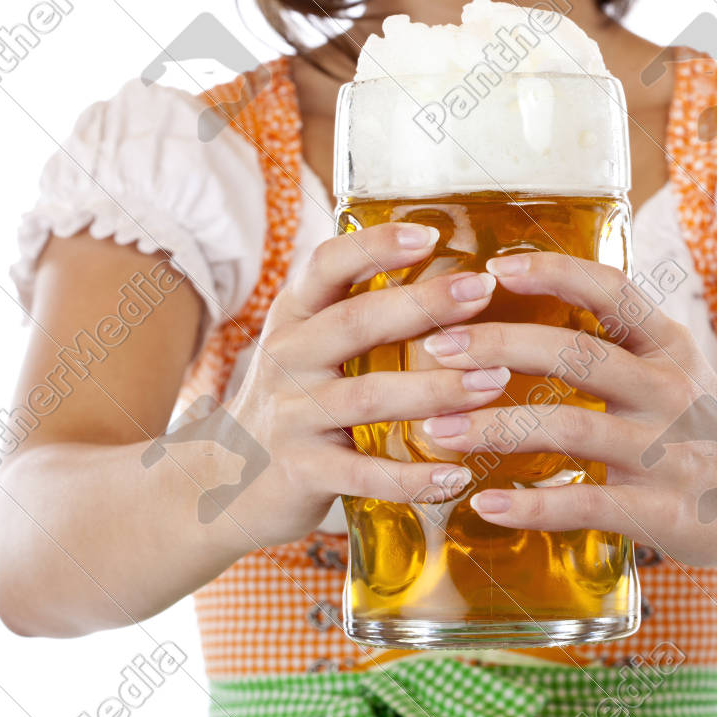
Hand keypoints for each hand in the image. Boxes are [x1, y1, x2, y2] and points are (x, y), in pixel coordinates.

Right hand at [215, 222, 506, 548]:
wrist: (221, 481)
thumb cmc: (291, 403)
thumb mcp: (307, 347)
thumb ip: (357, 313)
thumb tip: (447, 275)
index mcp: (294, 318)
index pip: (328, 265)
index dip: (375, 246)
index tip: (431, 235)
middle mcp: (288, 359)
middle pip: (357, 322)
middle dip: (424, 304)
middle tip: (483, 292)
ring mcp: (292, 416)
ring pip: (370, 396)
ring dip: (437, 389)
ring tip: (495, 382)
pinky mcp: (301, 472)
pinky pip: (365, 474)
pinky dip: (413, 477)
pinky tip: (459, 477)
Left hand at [415, 252, 716, 569]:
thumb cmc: (710, 428)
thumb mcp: (679, 368)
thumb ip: (618, 341)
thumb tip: (528, 307)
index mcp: (669, 346)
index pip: (613, 290)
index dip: (555, 272)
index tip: (498, 265)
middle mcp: (669, 390)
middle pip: (576, 353)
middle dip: (498, 345)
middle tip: (434, 348)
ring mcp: (667, 451)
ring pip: (570, 427)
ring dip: (495, 427)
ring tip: (435, 430)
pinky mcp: (663, 511)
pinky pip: (588, 503)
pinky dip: (532, 505)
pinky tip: (485, 503)